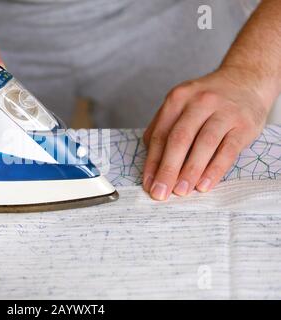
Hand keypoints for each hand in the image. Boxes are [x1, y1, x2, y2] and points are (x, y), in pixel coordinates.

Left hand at [142, 67, 271, 199]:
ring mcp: (223, 112)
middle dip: (167, 169)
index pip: (160, 134)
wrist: (246, 80)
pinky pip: (227, 150)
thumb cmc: (207, 101)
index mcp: (178, 98)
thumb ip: (164, 128)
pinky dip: (214, 170)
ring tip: (180, 191)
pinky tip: (204, 185)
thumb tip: (151, 161)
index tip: (148, 183)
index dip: (152, 162)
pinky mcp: (243, 124)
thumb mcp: (182, 104)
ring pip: (203, 144)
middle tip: (160, 193)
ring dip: (189, 171)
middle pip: (178, 139)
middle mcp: (199, 102)